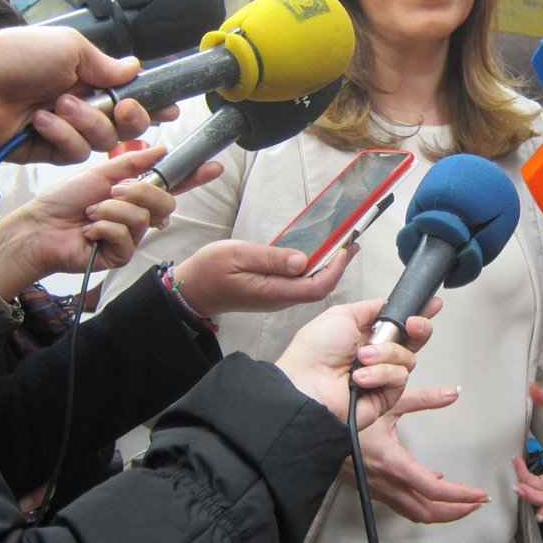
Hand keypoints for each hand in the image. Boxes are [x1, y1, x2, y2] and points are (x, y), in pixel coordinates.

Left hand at [0, 11, 155, 162]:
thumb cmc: (18, 54)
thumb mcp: (71, 48)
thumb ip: (107, 65)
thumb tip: (136, 67)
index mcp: (88, 80)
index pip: (130, 97)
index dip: (152, 105)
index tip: (170, 109)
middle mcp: (81, 107)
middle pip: (125, 126)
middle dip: (129, 118)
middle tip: (123, 108)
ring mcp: (64, 130)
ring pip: (101, 141)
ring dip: (83, 123)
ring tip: (55, 105)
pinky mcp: (46, 151)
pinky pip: (72, 153)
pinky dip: (59, 135)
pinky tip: (38, 121)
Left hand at [0, 147, 220, 297]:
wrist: (38, 228)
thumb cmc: (62, 201)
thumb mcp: (100, 174)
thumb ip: (133, 162)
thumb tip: (162, 149)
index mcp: (135, 195)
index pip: (172, 185)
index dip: (195, 176)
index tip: (214, 166)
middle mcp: (138, 216)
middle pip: (165, 203)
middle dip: (140, 192)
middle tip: (112, 191)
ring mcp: (131, 237)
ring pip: (142, 218)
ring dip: (112, 210)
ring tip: (90, 213)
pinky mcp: (120, 255)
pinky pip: (125, 236)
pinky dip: (103, 228)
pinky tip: (88, 231)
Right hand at [171, 239, 354, 317]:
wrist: (191, 291)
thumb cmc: (210, 271)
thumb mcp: (238, 255)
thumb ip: (271, 258)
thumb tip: (303, 260)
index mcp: (274, 291)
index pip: (316, 286)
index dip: (336, 269)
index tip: (345, 248)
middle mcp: (279, 298)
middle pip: (319, 288)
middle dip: (338, 266)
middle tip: (351, 243)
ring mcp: (276, 298)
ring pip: (310, 286)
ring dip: (328, 267)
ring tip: (340, 246)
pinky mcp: (271, 293)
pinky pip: (299, 284)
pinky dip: (312, 269)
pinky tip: (315, 254)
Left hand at [276, 297, 438, 426]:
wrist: (306, 387)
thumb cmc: (313, 353)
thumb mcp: (341, 315)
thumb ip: (370, 308)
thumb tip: (387, 302)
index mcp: (364, 335)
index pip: (399, 323)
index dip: (418, 313)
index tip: (432, 305)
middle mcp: (376, 355)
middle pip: (413, 341)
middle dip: (419, 328)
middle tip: (413, 324)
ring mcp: (381, 376)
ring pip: (407, 358)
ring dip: (384, 354)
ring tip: (361, 359)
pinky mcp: (385, 395)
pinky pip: (399, 378)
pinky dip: (381, 374)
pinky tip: (362, 377)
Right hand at [347, 378, 490, 521]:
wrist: (314, 427)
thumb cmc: (346, 414)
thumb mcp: (389, 402)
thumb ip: (425, 399)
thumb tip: (453, 392)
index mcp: (391, 462)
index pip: (432, 490)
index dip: (459, 495)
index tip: (478, 494)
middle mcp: (384, 482)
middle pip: (426, 511)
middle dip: (455, 511)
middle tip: (477, 503)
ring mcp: (376, 489)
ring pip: (414, 512)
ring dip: (439, 511)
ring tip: (460, 502)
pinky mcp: (371, 488)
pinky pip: (402, 504)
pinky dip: (421, 502)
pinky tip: (430, 485)